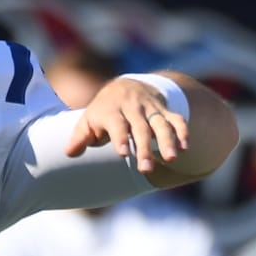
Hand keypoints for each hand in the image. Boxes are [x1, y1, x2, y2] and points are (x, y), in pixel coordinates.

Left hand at [65, 76, 188, 172]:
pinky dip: (183, 132)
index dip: (120, 137)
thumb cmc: (104, 111)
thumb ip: (81, 137)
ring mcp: (151, 109)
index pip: (117, 123)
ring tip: (172, 158)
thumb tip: (70, 153)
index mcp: (112, 110)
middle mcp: (133, 108)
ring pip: (162, 124)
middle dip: (145, 148)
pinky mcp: (165, 111)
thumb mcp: (89, 120)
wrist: (127, 86)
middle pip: (141, 128)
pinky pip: (176, 120)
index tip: (123, 153)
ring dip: (168, 141)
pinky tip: (185, 148)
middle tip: (146, 169)